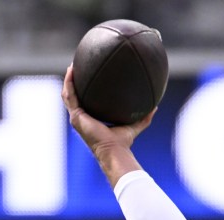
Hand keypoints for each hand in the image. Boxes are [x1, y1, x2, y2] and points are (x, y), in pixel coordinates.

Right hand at [61, 66, 152, 180]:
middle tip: (77, 68)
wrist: (114, 150)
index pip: (85, 102)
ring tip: (72, 66)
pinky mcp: (76, 116)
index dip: (84, 90)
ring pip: (68, 95)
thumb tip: (155, 106)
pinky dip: (69, 83)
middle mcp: (82, 118)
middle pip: (74, 97)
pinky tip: (72, 71)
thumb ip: (144, 117)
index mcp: (91, 120)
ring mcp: (77, 117)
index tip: (88, 77)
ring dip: (69, 80)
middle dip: (74, 82)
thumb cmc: (123, 142)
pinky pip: (69, 96)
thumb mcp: (134, 126)